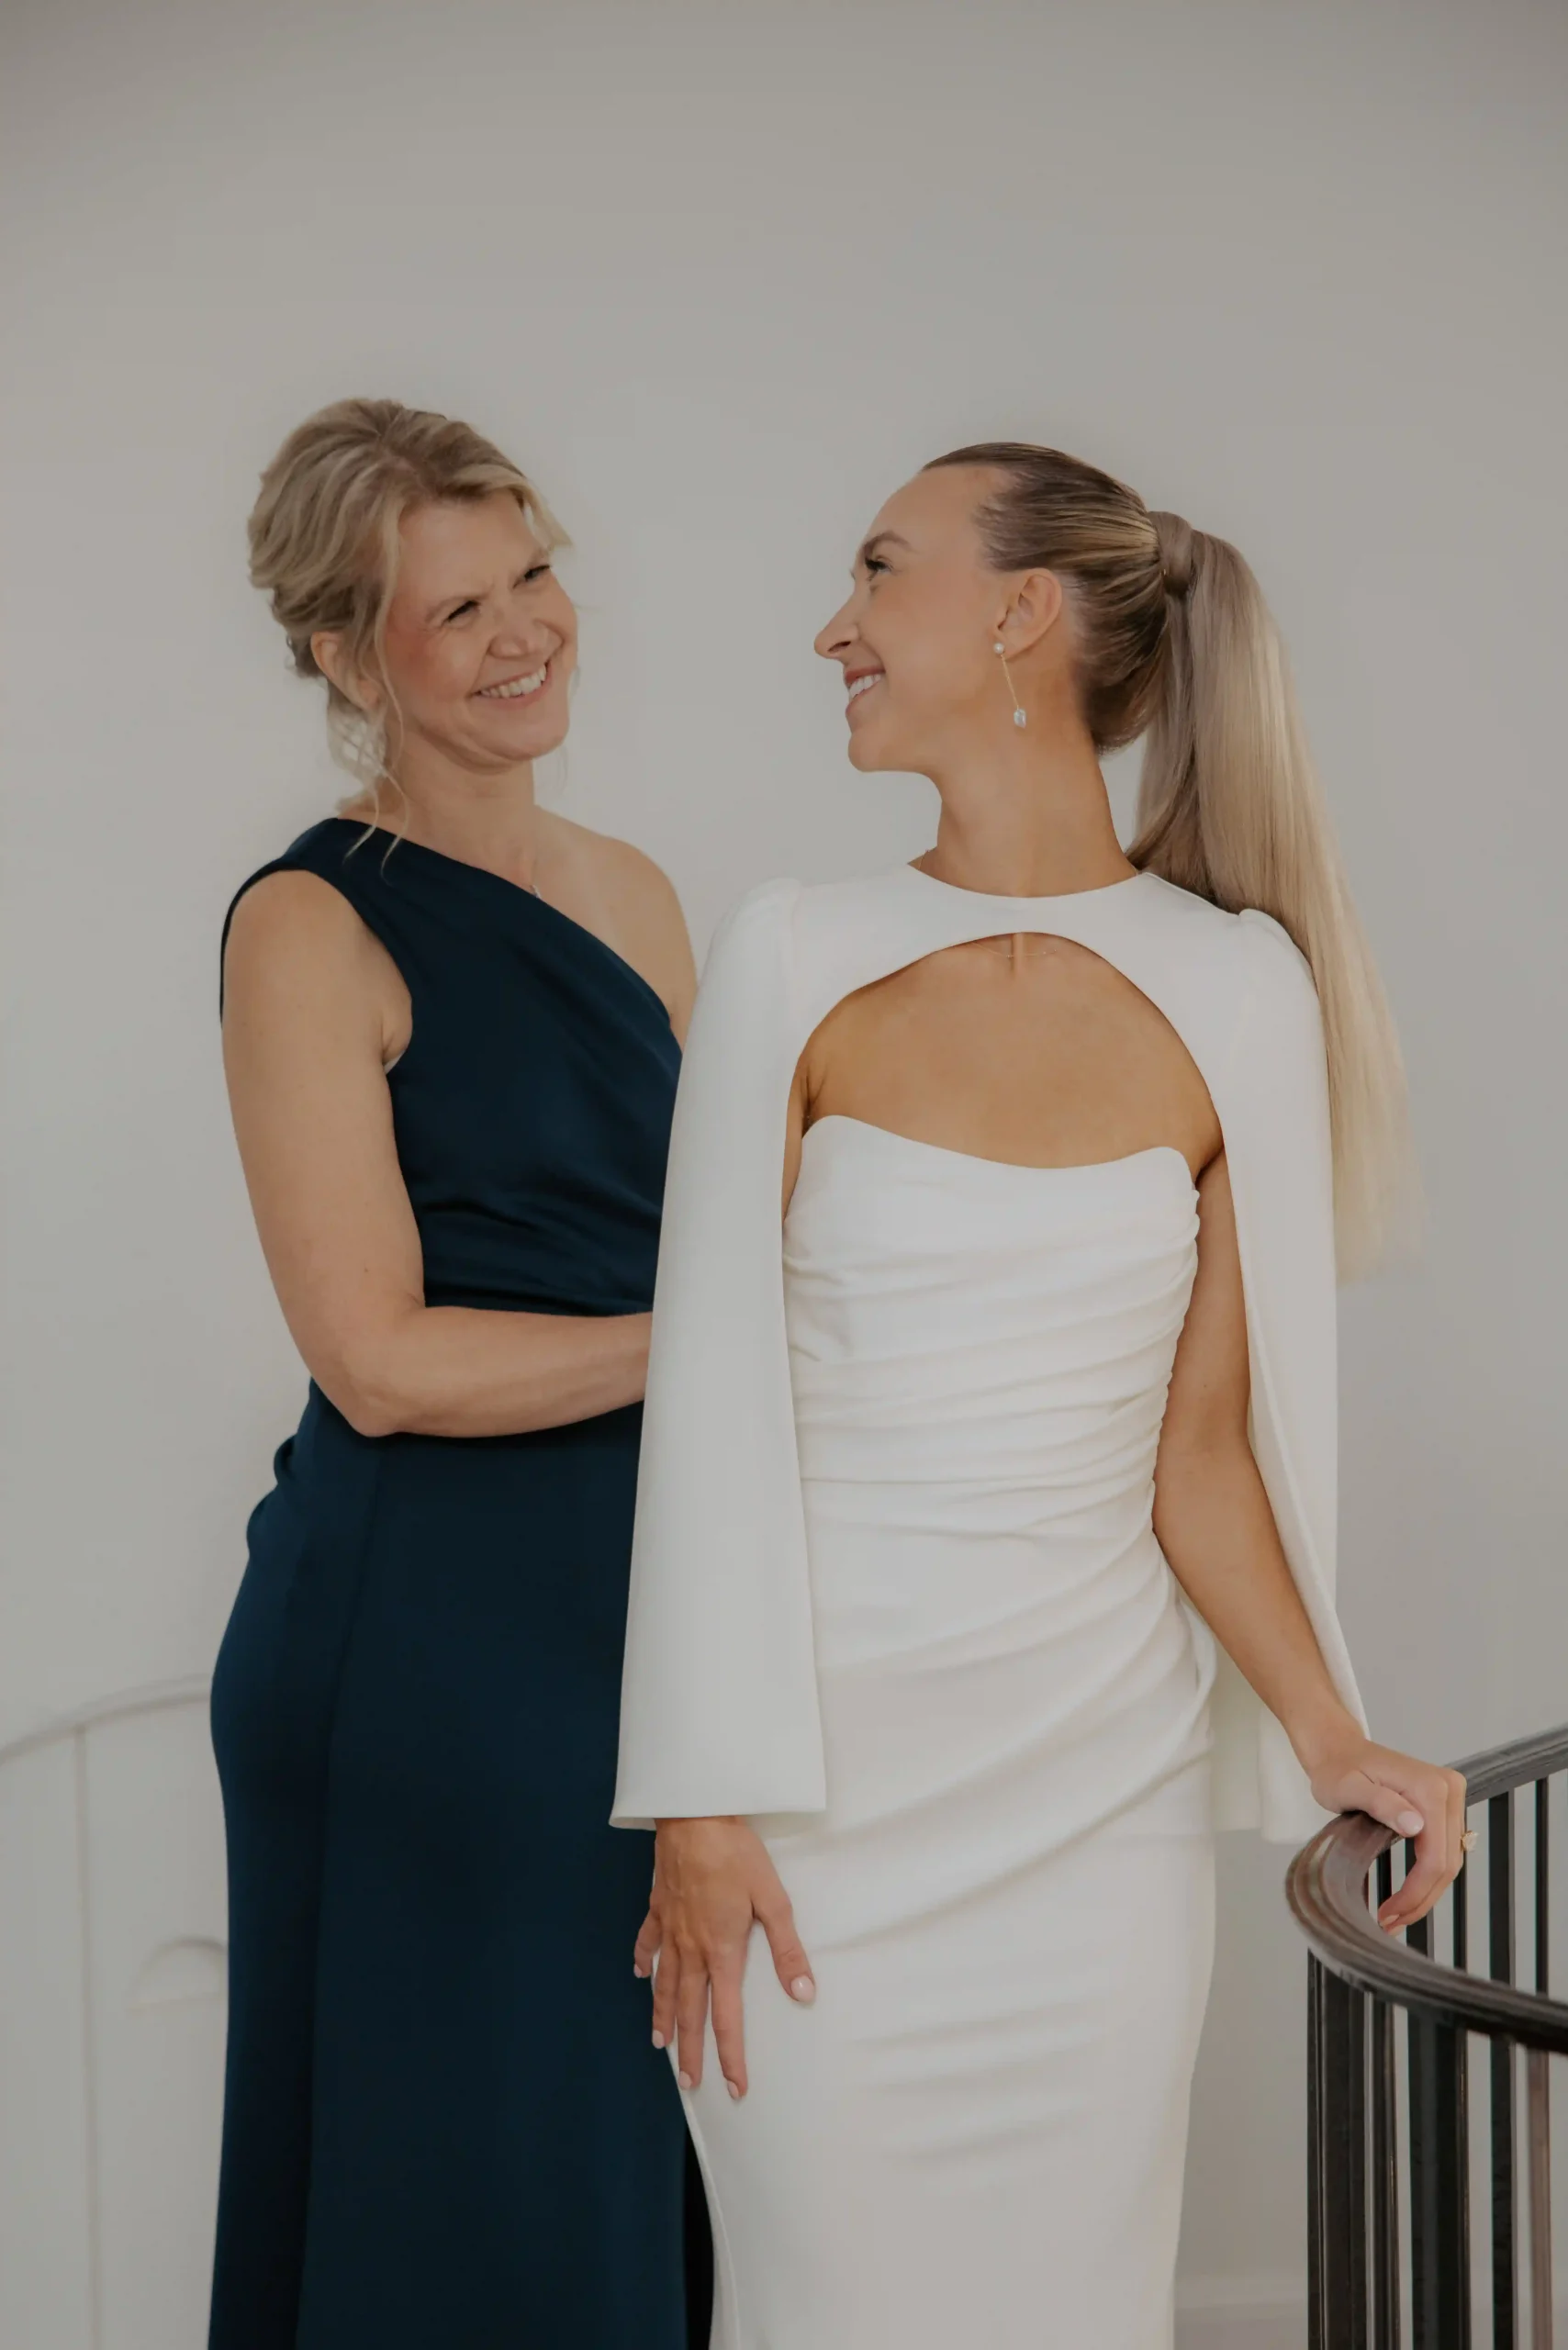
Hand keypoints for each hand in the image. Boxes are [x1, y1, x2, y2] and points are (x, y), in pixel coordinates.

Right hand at [633, 1817, 814, 2099]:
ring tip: (661, 2044)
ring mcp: (671, 1928)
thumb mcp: (773, 1900)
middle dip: (692, 2051)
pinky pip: (649, 1941)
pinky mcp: (659, 1906)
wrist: (695, 1816)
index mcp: (723, 1951)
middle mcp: (693, 1949)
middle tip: (690, 2084)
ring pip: (665, 1984)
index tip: (733, 2086)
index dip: (731, 2055)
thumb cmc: (737, 1854)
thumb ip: (787, 1950)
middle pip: (690, 2011)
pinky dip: (645, 1960)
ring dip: (664, 2017)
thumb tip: (803, 1993)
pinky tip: (641, 1973)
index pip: (727, 2017)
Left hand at [1304, 1730, 1467, 1932]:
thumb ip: (1381, 1804)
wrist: (1338, 1749)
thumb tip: (1416, 1827)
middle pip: (1448, 1863)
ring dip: (1426, 1893)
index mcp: (1431, 1788)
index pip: (1436, 1856)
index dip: (1416, 1892)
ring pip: (1449, 1861)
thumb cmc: (1337, 1769)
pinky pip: (1443, 1850)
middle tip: (1390, 1923)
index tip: (1389, 1914)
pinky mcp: (1443, 1806)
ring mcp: (1450, 1797)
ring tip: (1396, 1916)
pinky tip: (1409, 1895)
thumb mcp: (1348, 1787)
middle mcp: (1449, 1790)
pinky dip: (1428, 1876)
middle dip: (1421, 1899)